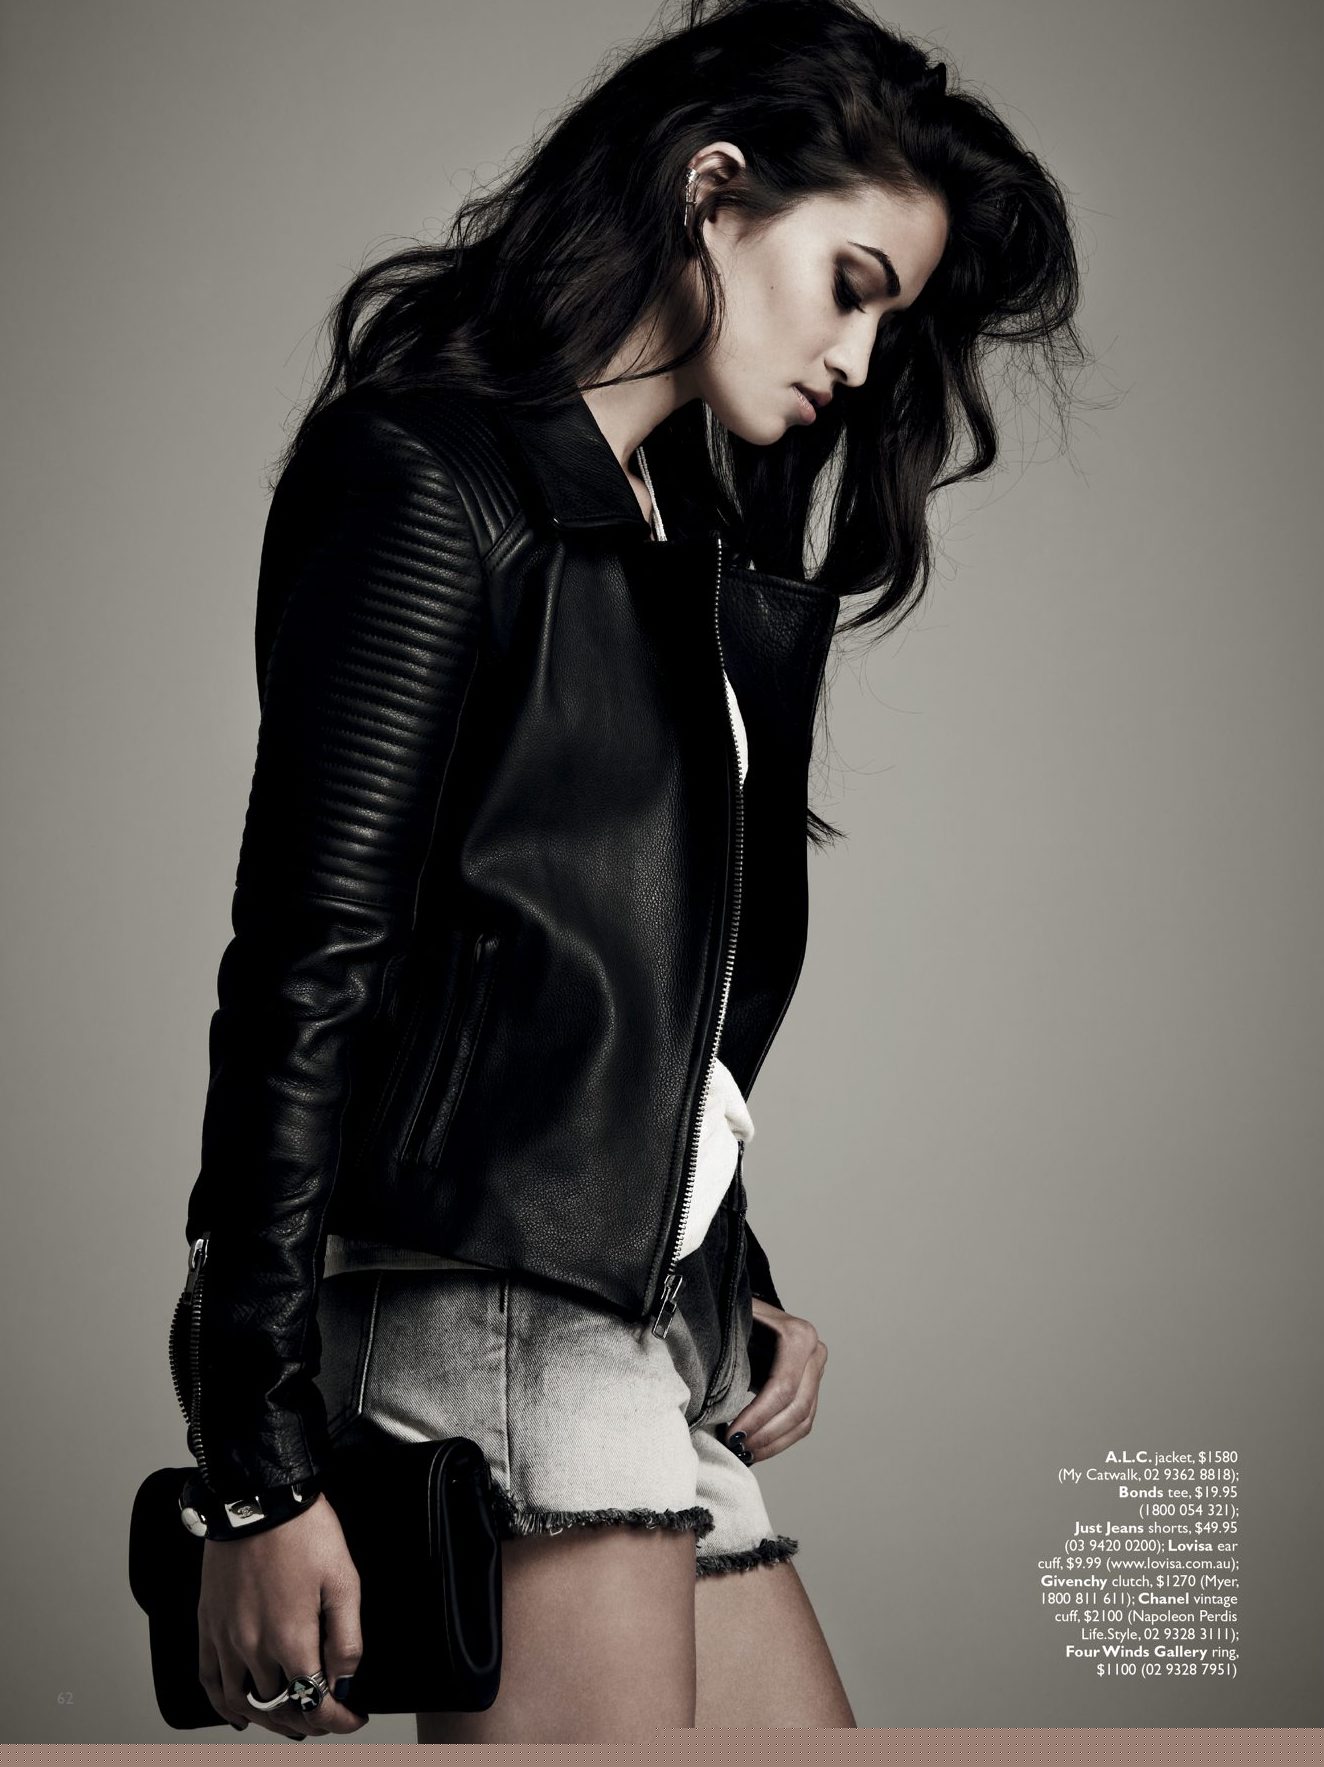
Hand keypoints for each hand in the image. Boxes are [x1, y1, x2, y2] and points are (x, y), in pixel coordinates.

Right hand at [197, 1493, 368, 1737]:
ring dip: (270, 1721)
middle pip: (280, 1709)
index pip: (314, 1703)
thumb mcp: (343, 1580)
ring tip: (292, 1723)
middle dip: (309, 1721)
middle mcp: (254, 1649)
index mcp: (291, 1640)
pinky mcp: (208, 1625)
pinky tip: (239, 1714)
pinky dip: (224, 1706)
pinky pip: (209, 1680)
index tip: (353, 1718)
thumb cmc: (304, 1532)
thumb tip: (344, 1681)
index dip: (337, 1720)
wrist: (258, 1497)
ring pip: (244, 1704)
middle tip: (328, 1717)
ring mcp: (226, 1639)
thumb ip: (347, 1638)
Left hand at [725, 1297, 827, 1461]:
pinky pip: (803, 1422)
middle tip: (735, 1449)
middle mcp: (815, 1352)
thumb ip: (728, 1349)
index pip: (782, 1387)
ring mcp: (817, 1371)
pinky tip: (755, 1449)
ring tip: (743, 1454)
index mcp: (798, 1335)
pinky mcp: (812, 1387)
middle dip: (765, 1434)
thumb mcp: (732, 1325)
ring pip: (803, 1421)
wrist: (752, 1310)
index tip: (731, 1435)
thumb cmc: (737, 1314)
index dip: (757, 1416)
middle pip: (797, 1408)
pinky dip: (779, 1440)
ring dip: (773, 1443)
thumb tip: (706, 1388)